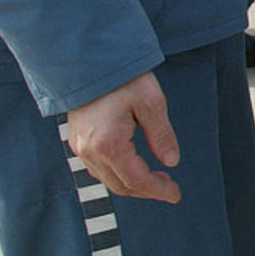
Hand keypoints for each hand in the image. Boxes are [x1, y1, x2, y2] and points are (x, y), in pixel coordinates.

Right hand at [63, 72, 181, 202]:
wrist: (91, 61)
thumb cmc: (124, 78)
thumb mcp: (152, 103)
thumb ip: (162, 135)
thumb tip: (171, 162)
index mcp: (109, 144)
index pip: (137, 179)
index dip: (158, 190)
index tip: (176, 194)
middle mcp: (90, 151)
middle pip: (120, 185)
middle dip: (147, 190)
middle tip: (170, 188)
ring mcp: (80, 147)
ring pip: (108, 179)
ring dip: (133, 184)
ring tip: (157, 178)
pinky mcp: (78, 141)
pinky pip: (98, 169)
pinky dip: (118, 174)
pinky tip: (134, 167)